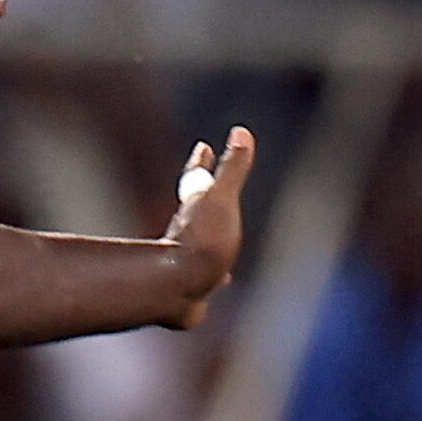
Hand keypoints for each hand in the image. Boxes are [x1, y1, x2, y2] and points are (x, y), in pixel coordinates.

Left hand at [161, 126, 253, 328]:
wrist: (180, 289)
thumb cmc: (202, 241)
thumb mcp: (223, 199)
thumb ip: (233, 168)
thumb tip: (241, 131)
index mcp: (194, 208)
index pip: (197, 177)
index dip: (201, 162)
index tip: (202, 147)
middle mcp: (188, 232)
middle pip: (196, 208)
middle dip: (202, 195)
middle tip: (206, 183)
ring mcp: (189, 260)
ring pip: (200, 242)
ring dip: (208, 234)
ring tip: (220, 232)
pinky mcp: (194, 288)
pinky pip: (208, 275)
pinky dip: (216, 272)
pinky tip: (222, 280)